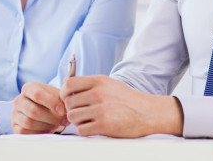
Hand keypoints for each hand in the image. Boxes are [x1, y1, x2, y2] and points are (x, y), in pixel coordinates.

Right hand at [12, 82, 66, 133]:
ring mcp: (15, 114)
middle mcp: (19, 100)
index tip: (62, 111)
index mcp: (28, 88)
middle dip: (50, 118)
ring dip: (46, 126)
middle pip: (33, 111)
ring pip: (29, 123)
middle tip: (63, 120)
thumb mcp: (57, 96)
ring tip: (57, 124)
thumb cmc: (51, 101)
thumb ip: (62, 98)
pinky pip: (25, 132)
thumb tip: (67, 106)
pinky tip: (48, 129)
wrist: (42, 110)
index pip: (37, 94)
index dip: (51, 103)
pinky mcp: (15, 127)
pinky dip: (39, 132)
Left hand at [60, 75, 181, 136]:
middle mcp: (99, 94)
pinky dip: (85, 130)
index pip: (69, 84)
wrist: (147, 113)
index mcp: (99, 81)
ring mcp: (101, 109)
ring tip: (89, 120)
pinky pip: (81, 130)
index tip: (69, 99)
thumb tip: (66, 82)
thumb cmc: (127, 99)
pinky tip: (93, 127)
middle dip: (72, 109)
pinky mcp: (104, 125)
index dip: (65, 93)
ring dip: (78, 121)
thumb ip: (89, 83)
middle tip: (81, 113)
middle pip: (69, 103)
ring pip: (73, 117)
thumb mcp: (109, 84)